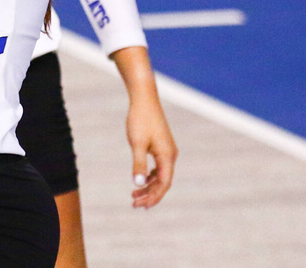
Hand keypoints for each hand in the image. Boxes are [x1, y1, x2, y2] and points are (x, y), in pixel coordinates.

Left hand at [110, 45, 176, 208]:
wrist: (144, 98)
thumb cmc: (139, 119)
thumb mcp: (136, 143)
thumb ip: (138, 163)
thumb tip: (137, 184)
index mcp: (167, 156)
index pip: (163, 184)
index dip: (153, 196)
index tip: (140, 205)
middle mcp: (171, 155)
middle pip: (163, 182)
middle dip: (150, 195)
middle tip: (134, 204)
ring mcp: (167, 150)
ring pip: (161, 175)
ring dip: (149, 186)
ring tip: (134, 196)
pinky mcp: (162, 146)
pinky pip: (159, 167)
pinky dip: (150, 176)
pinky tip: (141, 180)